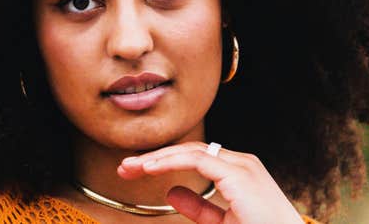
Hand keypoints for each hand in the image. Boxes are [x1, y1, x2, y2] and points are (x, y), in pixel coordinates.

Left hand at [117, 141, 304, 223]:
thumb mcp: (222, 222)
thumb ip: (199, 207)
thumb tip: (172, 192)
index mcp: (239, 171)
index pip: (194, 158)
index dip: (163, 162)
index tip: (136, 170)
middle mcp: (242, 163)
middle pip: (190, 151)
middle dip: (155, 157)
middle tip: (126, 167)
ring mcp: (243, 165)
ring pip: (191, 151)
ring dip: (158, 158)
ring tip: (131, 167)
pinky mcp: (240, 174)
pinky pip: (198, 160)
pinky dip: (170, 161)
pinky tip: (150, 168)